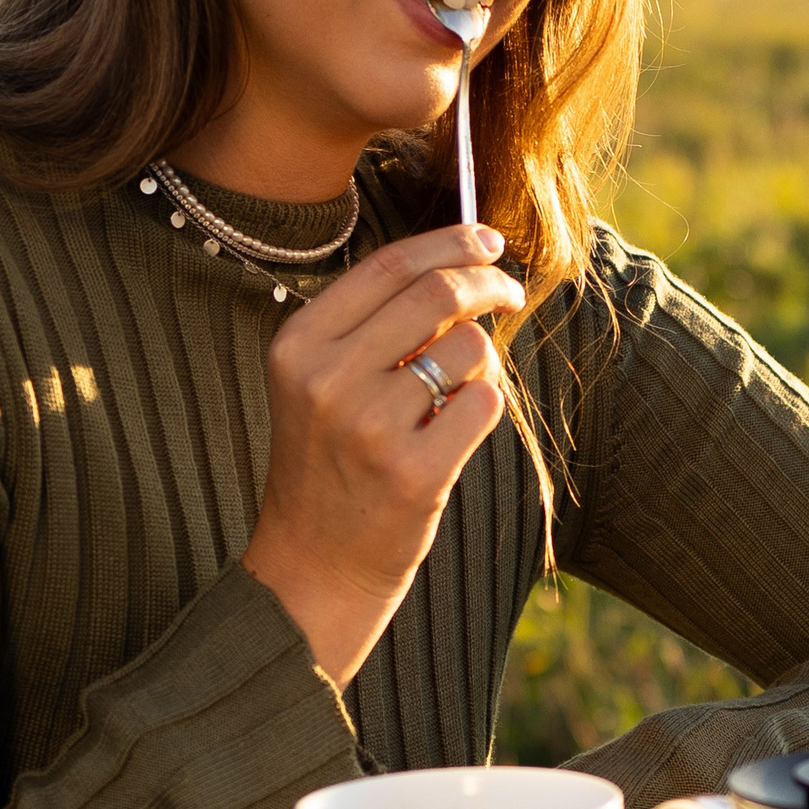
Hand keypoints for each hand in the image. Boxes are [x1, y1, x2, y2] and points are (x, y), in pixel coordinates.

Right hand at [240, 223, 522, 688]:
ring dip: (482, 359)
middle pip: (438, 293)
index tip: (488, 239)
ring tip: (454, 394)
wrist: (311, 569)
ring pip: (469, 347)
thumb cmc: (328, 466)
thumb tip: (463, 267)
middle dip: (489, 282)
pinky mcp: (414, 470)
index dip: (450, 241)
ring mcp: (370, 425)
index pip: (390, 265)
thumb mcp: (320, 384)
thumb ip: (375, 326)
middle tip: (509, 291)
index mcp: (299, 343)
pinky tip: (452, 432)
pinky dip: (483, 407)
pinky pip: (484, 401)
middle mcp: (327, 377)